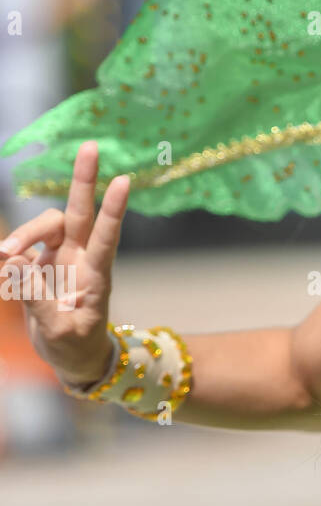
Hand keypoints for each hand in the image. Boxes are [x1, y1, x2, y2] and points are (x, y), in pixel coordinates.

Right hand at [0, 141, 128, 386]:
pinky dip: (9, 253)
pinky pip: (20, 247)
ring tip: (4, 253)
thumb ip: (38, 301)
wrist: (74, 360)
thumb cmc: (77, 349)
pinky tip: (4, 268)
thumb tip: (14, 262)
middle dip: (84, 179)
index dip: (113, 211)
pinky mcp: (38, 264)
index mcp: (95, 276)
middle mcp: (79, 259)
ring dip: (23, 233)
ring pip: (43, 225)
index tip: (124, 181)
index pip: (105, 238)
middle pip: (79, 212)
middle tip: (91, 145)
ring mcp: (59, 258)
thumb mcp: (60, 333)